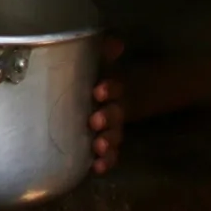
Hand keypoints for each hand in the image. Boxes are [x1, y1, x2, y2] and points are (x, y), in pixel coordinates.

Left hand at [91, 37, 125, 174]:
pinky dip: (105, 162)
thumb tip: (115, 42)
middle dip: (108, 118)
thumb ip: (105, 52)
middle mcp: (114, 109)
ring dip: (107, 143)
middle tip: (95, 121)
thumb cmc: (96, 78)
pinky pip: (108, 156)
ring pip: (113, 137)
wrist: (105, 97)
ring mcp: (110, 129)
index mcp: (111, 89)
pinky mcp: (103, 144)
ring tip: (98, 147)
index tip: (99, 91)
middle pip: (116, 115)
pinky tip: (96, 168)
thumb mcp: (99, 63)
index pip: (115, 88)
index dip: (110, 89)